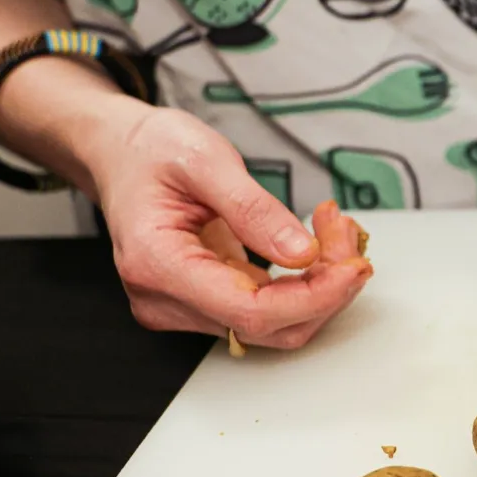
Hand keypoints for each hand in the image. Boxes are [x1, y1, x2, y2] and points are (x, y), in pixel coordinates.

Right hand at [84, 104, 372, 348]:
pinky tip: (319, 243)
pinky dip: (304, 282)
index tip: (354, 265)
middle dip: (326, 286)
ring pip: (276, 323)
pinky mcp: (204, 302)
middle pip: (270, 325)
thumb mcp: (206, 160)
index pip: (249, 313)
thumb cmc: (153, 151)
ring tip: (334, 228)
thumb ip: (254, 209)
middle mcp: (165, 299)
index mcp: (156, 264)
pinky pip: (267, 307)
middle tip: (344, 228)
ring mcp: (183, 306)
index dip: (313, 297)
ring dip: (321, 284)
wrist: (122, 153)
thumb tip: (304, 255)